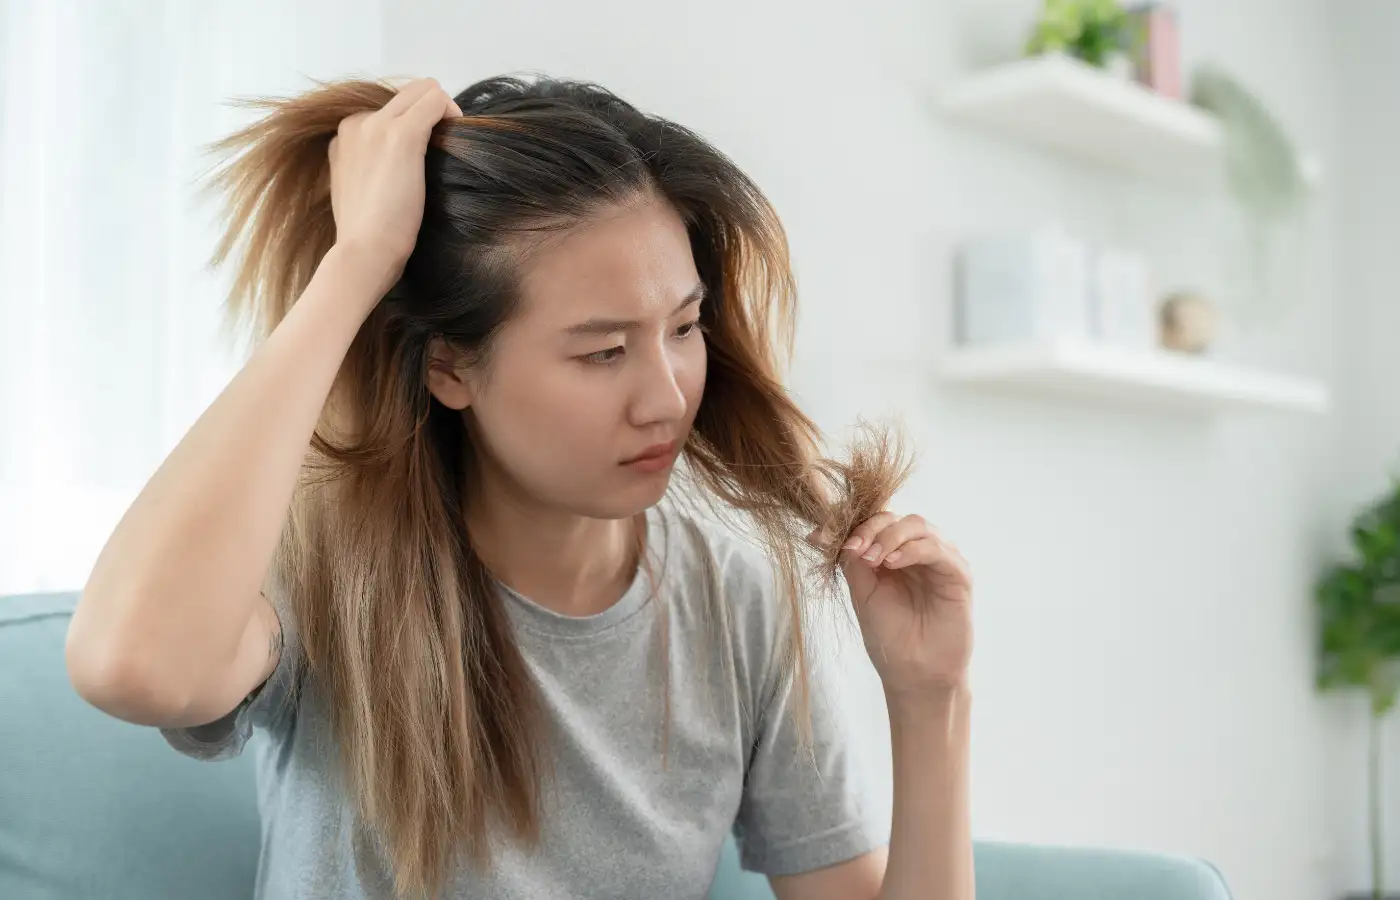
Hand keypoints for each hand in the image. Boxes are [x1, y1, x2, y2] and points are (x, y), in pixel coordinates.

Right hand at [328, 77, 461, 290]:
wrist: (363, 252)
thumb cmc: (369, 237)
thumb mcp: (364, 193)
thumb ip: (375, 170)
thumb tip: (404, 166)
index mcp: (345, 137)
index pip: (388, 109)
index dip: (414, 124)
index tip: (428, 151)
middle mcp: (356, 123)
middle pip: (407, 92)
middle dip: (432, 111)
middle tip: (447, 142)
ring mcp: (375, 126)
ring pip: (424, 89)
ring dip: (444, 110)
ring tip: (452, 142)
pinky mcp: (400, 135)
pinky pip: (435, 99)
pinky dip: (452, 112)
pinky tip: (459, 134)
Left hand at [813, 512, 973, 699]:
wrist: (914, 674)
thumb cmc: (890, 637)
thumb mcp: (863, 594)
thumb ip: (852, 562)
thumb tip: (825, 535)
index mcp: (893, 553)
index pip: (874, 522)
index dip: (849, 524)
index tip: (820, 537)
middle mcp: (918, 552)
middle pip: (895, 518)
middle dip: (869, 528)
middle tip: (852, 548)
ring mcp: (940, 560)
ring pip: (917, 525)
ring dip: (889, 536)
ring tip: (871, 557)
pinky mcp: (959, 574)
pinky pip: (936, 548)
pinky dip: (911, 550)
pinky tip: (892, 563)